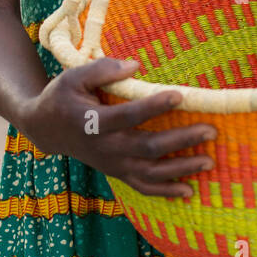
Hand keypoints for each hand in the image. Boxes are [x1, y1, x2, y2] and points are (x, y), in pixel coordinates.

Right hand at [17, 56, 215, 197]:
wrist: (46, 128)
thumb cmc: (62, 97)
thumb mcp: (74, 77)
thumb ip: (103, 70)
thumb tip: (135, 66)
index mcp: (93, 122)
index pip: (129, 116)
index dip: (154, 107)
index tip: (179, 96)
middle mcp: (105, 148)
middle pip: (148, 147)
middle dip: (181, 140)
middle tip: (210, 130)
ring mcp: (112, 164)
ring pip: (150, 172)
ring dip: (181, 168)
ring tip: (209, 161)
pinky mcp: (117, 173)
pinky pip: (143, 187)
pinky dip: (166, 191)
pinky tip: (190, 190)